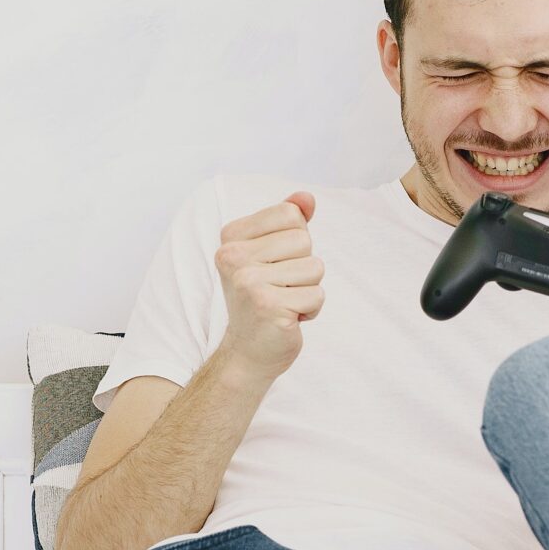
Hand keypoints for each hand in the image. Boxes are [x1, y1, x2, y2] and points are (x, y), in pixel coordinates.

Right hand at [214, 192, 323, 378]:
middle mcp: (233, 256)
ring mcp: (248, 281)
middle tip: (279, 288)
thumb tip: (307, 198)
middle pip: (304, 240)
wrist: (248, 351)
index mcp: (231, 236)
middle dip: (303, 267)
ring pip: (314, 268)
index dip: (295, 241)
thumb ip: (289, 221)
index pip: (291, 214)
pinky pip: (317, 295)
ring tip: (283, 302)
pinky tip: (287, 318)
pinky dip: (310, 310)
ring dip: (307, 289)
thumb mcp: (273, 253)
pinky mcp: (267, 306)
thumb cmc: (264, 298)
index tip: (275, 265)